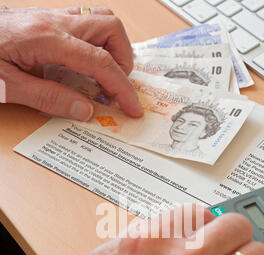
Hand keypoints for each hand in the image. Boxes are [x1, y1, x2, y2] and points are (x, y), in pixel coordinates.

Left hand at [0, 6, 142, 119]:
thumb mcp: (10, 86)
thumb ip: (50, 98)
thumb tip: (86, 110)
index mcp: (46, 39)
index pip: (99, 62)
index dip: (121, 87)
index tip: (132, 107)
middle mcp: (55, 21)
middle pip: (110, 29)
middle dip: (124, 61)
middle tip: (117, 89)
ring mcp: (53, 17)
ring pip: (101, 21)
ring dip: (113, 49)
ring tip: (106, 78)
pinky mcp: (49, 19)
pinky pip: (86, 24)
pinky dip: (98, 45)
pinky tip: (88, 66)